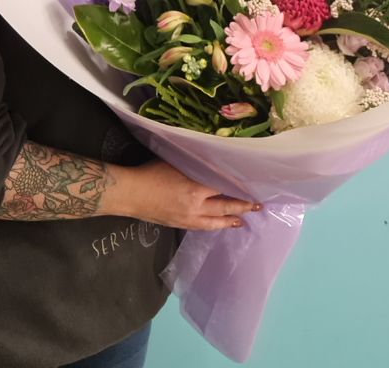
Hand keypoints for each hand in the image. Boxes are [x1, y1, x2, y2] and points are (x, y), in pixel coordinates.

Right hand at [107, 160, 261, 230]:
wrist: (131, 193)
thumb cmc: (151, 172)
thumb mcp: (176, 162)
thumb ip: (196, 165)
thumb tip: (212, 163)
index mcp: (196, 188)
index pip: (224, 188)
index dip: (239, 187)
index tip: (252, 185)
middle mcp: (195, 206)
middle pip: (224, 207)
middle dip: (242, 207)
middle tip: (257, 206)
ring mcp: (187, 218)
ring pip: (214, 222)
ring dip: (230, 221)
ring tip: (242, 221)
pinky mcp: (179, 224)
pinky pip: (201, 227)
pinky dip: (213, 225)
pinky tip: (217, 225)